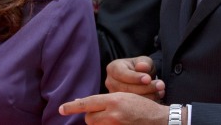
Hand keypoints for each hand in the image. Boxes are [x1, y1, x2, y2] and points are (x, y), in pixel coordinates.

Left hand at [59, 93, 173, 124]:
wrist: (159, 120)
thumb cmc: (143, 107)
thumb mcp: (125, 97)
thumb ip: (106, 100)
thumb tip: (84, 104)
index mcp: (114, 100)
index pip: (87, 103)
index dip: (73, 106)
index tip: (61, 108)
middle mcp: (113, 114)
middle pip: (89, 118)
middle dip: (92, 116)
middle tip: (103, 113)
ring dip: (99, 123)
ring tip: (113, 119)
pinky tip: (115, 122)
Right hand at [105, 56, 164, 99]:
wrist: (141, 77)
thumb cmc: (141, 67)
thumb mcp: (144, 61)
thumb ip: (144, 63)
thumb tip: (142, 67)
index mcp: (113, 68)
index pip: (122, 74)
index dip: (135, 77)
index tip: (148, 79)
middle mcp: (110, 82)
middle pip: (126, 88)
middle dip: (145, 88)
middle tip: (160, 85)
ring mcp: (114, 94)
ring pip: (130, 99)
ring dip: (148, 95)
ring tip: (161, 90)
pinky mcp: (120, 104)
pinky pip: (133, 106)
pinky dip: (147, 101)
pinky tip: (157, 96)